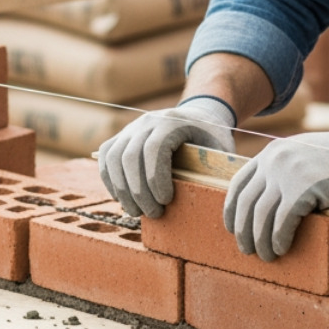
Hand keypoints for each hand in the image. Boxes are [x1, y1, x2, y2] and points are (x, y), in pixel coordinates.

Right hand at [98, 96, 235, 217]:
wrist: (199, 115)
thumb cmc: (211, 138)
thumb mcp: (221, 148)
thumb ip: (216, 168)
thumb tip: (213, 198)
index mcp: (173, 122)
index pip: (154, 148)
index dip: (155, 178)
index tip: (166, 201)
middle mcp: (148, 121)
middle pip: (130, 156)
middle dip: (138, 191)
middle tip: (153, 213)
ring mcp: (132, 127)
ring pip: (114, 157)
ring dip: (121, 189)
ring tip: (136, 211)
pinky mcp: (122, 136)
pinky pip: (107, 156)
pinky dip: (110, 179)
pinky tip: (121, 197)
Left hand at [224, 120, 328, 260]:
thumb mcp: (299, 155)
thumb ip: (279, 170)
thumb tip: (262, 204)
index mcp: (269, 153)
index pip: (238, 184)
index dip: (231, 210)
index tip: (231, 229)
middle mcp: (273, 161)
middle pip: (246, 203)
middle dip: (243, 231)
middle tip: (246, 250)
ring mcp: (288, 174)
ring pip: (262, 216)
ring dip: (261, 241)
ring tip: (265, 256)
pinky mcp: (305, 189)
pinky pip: (283, 222)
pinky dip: (279, 239)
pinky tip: (281, 248)